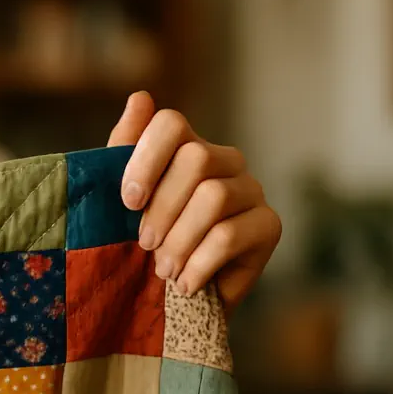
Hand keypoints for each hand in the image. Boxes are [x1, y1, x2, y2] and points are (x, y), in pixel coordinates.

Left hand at [107, 92, 280, 312]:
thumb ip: (125, 148)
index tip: (127, 201)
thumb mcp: (123, 198)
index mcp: (187, 146)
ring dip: (178, 240)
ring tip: (163, 269)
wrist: (173, 297)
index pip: (172, 124)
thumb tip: (140, 96)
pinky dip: (198, 264)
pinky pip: (230, 236)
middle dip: (161, 207)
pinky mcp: (269, 225)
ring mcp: (251, 190)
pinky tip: (184, 284)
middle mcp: (226, 160)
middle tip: (143, 244)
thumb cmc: (146, 242)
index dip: (146, 158)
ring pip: (213, 198)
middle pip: (196, 159)